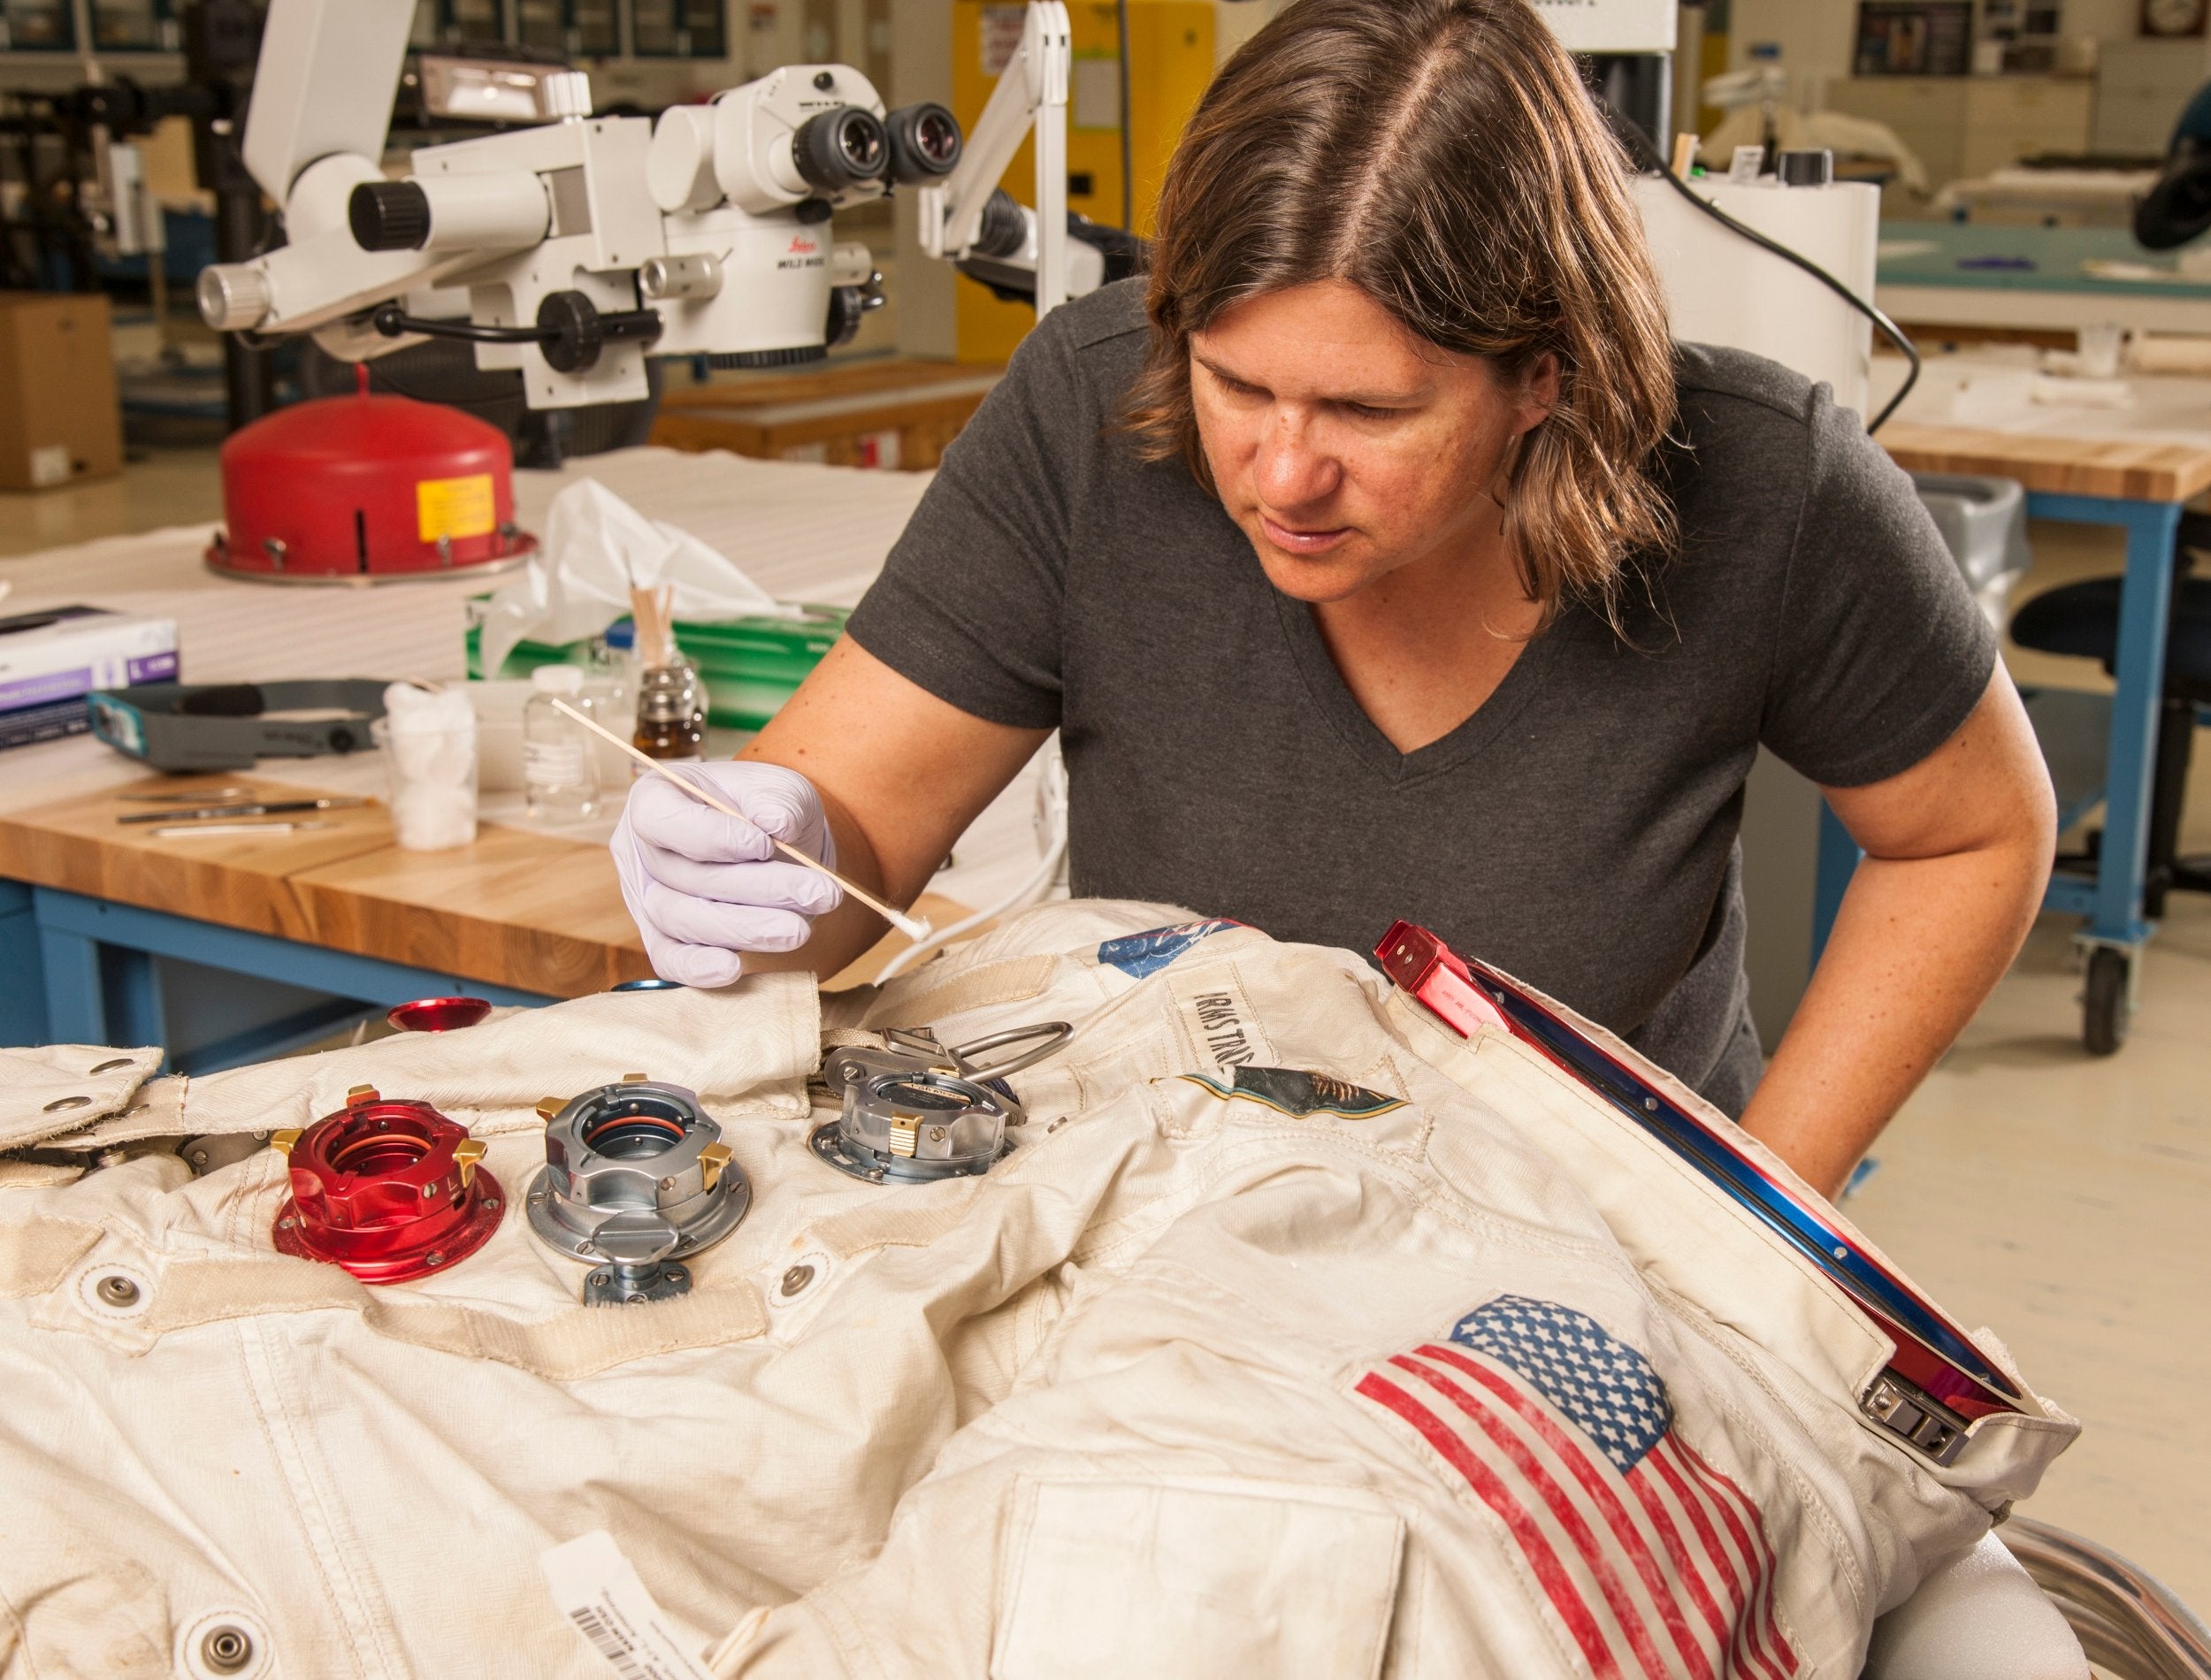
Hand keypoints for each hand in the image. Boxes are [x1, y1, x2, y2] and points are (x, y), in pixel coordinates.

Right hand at [611, 762, 842, 987]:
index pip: (660, 818)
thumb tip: (777, 823)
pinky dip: (699, 967)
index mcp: (657, 798)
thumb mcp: (782, 788)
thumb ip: (779, 800)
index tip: (763, 845)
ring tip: (799, 929)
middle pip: (686, 875)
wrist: (778, 849)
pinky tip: (734, 969)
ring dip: (746, 929)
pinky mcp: (663, 939)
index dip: (710, 836)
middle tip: (815, 893)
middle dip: (757, 888)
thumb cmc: (769, 810)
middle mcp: (642, 850)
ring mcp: (648, 897)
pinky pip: (669, 959)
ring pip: (684, 920)